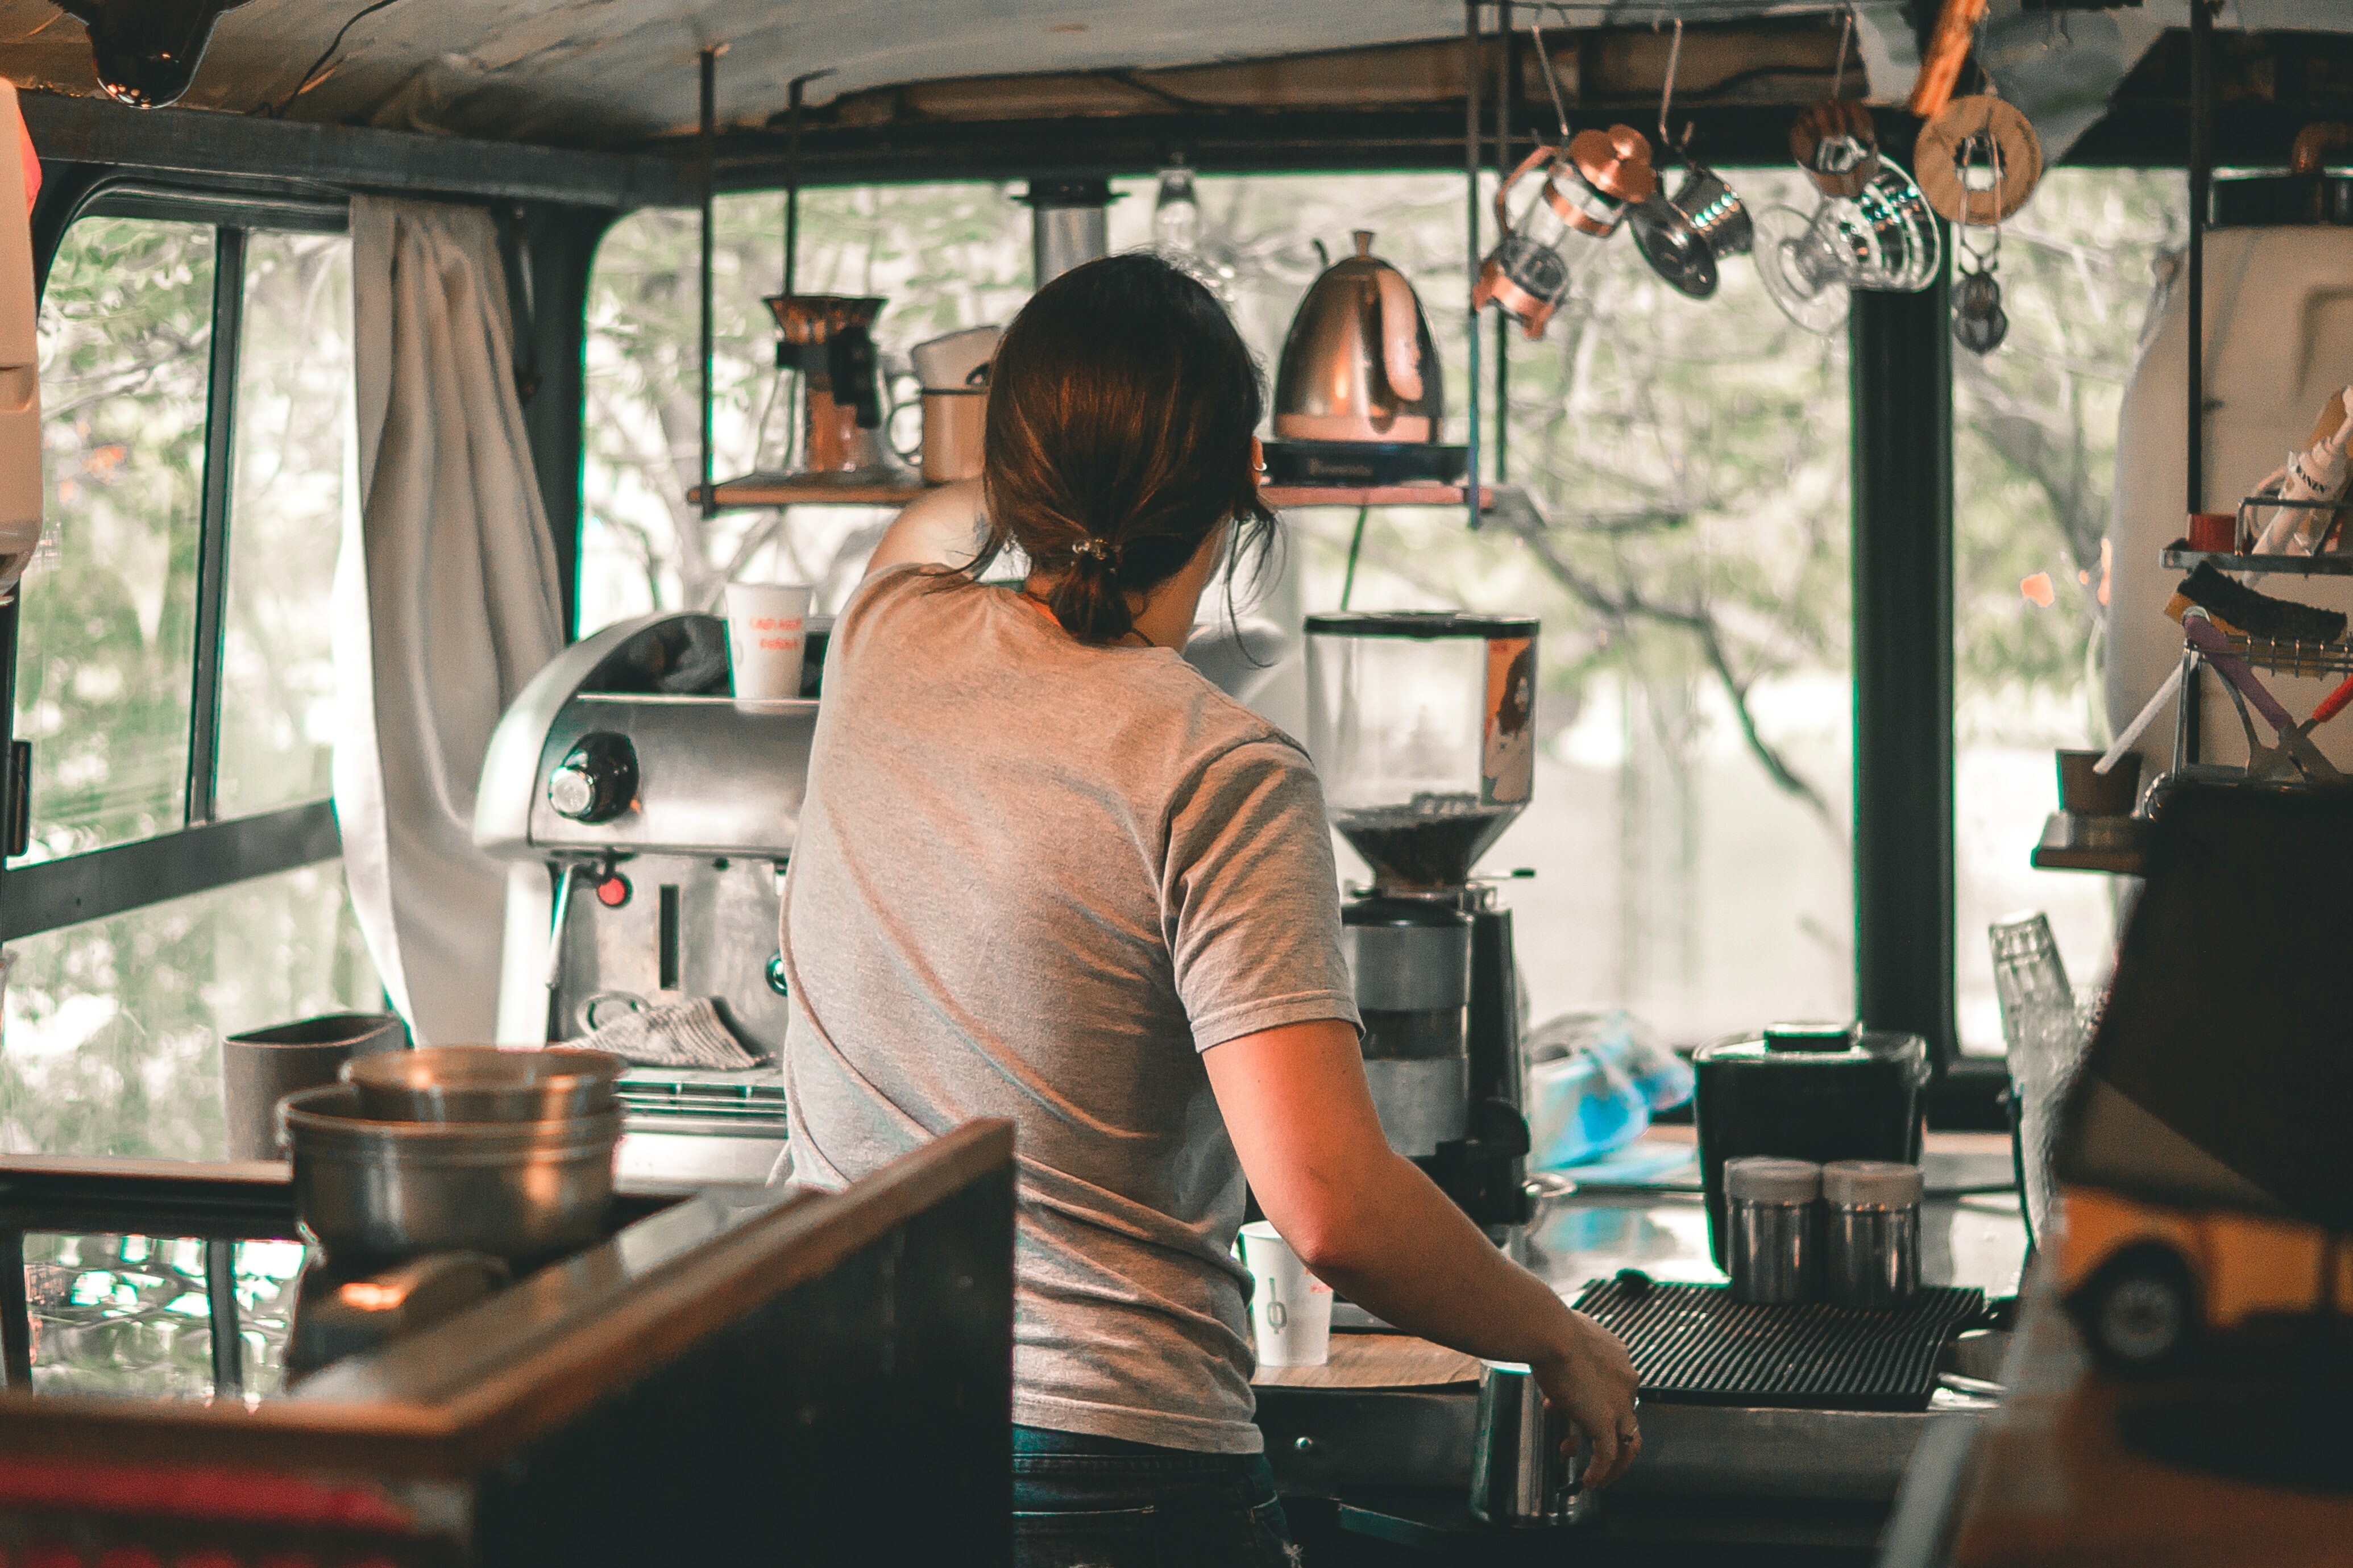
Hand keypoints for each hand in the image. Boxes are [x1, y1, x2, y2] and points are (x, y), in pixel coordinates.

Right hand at [1531, 1308, 1641, 1489]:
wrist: (1551, 1332)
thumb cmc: (1549, 1327)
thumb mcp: (1565, 1334)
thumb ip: (1566, 1347)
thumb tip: (1547, 1348)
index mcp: (1619, 1356)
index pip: (1614, 1386)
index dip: (1590, 1400)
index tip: (1560, 1405)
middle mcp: (1627, 1381)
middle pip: (1627, 1417)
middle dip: (1604, 1433)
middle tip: (1581, 1444)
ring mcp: (1619, 1404)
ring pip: (1629, 1443)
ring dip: (1615, 1463)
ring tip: (1598, 1478)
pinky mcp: (1604, 1422)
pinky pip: (1607, 1456)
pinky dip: (1600, 1472)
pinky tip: (1587, 1483)